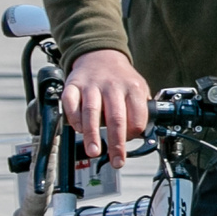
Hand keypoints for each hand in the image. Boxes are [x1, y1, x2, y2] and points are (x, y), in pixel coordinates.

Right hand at [63, 49, 152, 167]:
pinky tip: (78, 129)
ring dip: (92, 134)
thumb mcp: (138, 88)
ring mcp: (91, 85)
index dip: (134, 133)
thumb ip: (141, 109)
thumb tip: (145, 134)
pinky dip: (74, 118)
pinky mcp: (73, 85)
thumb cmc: (120, 78)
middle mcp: (113, 86)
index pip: (137, 115)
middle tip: (116, 160)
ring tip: (94, 151)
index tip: (130, 143)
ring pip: (91, 112)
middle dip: (116, 142)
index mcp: (133, 88)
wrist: (100, 55)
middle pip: (116, 117)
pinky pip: (71, 103)